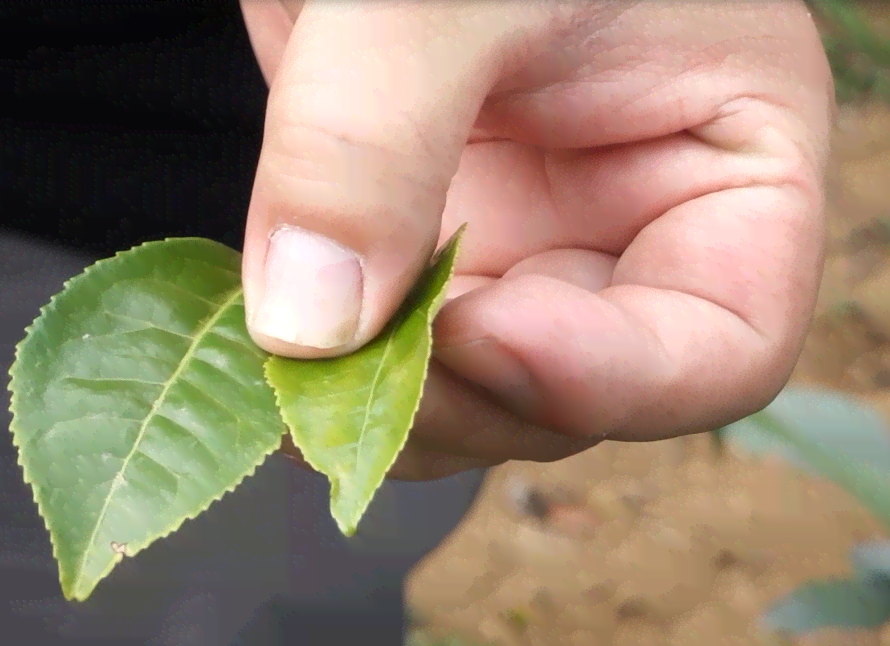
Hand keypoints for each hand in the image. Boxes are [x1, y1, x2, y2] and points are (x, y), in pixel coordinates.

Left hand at [239, 1, 832, 479]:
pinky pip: (386, 347)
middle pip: (577, 392)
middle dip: (467, 397)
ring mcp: (516, 237)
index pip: (722, 342)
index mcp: (720, 156)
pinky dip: (327, 369)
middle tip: (351, 362)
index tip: (479, 329)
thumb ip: (376, 135)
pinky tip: (266, 352)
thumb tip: (310, 324)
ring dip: (384, 407)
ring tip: (294, 372)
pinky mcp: (415, 235)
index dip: (609, 378)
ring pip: (473, 391)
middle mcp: (621, 220)